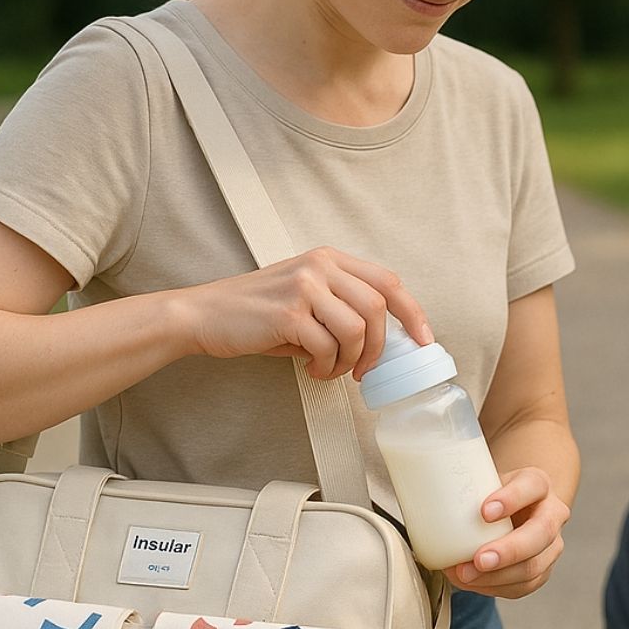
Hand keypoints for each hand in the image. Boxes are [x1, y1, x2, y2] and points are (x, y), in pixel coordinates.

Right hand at [182, 247, 430, 379]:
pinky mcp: (289, 313)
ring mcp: (304, 286)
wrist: (205, 314)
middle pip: (377, 308)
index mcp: (329, 258)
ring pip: (356, 330)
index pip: (387, 281)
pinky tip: (312, 368)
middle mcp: (320, 265)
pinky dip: (327, 367)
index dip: (413, 313)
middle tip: (364, 370)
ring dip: (350, 361)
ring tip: (330, 369)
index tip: (424, 340)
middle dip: (378, 348)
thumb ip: (341, 307)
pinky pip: (328, 348)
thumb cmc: (257, 312)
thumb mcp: (305, 296)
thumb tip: (383, 342)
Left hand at [444, 466, 568, 599]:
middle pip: (540, 534)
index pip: (531, 486)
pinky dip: (496, 587)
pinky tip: (472, 583)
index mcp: (537, 483)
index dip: (511, 499)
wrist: (516, 507)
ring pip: (534, 567)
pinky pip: (523, 586)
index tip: (483, 512)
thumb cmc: (492, 491)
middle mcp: (551, 513)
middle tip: (479, 559)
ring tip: (465, 575)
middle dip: (509, 550)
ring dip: (499, 576)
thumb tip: (415, 490)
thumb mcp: (482, 478)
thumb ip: (460, 484)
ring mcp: (551, 545)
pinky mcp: (542, 569)